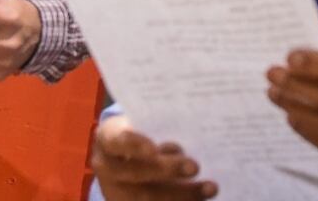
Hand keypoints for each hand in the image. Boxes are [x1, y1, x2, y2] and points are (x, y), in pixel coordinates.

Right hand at [90, 115, 217, 200]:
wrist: (122, 155)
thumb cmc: (140, 131)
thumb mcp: (145, 124)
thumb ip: (160, 132)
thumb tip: (182, 148)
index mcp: (107, 139)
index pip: (118, 141)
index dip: (135, 145)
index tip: (154, 149)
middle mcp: (107, 168)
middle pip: (136, 173)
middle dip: (167, 170)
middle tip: (195, 166)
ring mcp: (116, 192)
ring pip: (147, 197)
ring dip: (183, 194)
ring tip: (210, 187)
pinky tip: (201, 200)